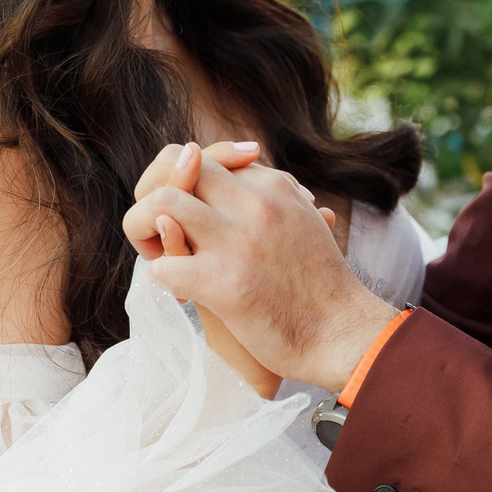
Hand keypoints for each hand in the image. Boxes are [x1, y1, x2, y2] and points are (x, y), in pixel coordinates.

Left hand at [122, 142, 396, 391]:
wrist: (344, 334)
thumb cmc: (322, 287)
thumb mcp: (304, 223)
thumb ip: (275, 198)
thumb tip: (251, 173)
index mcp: (273, 186)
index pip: (206, 157)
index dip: (186, 182)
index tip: (191, 215)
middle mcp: (255, 204)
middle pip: (178, 165)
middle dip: (156, 195)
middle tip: (162, 233)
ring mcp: (238, 242)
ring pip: (162, 203)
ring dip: (148, 230)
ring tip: (163, 257)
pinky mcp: (225, 284)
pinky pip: (165, 267)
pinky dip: (163, 279)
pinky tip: (180, 292)